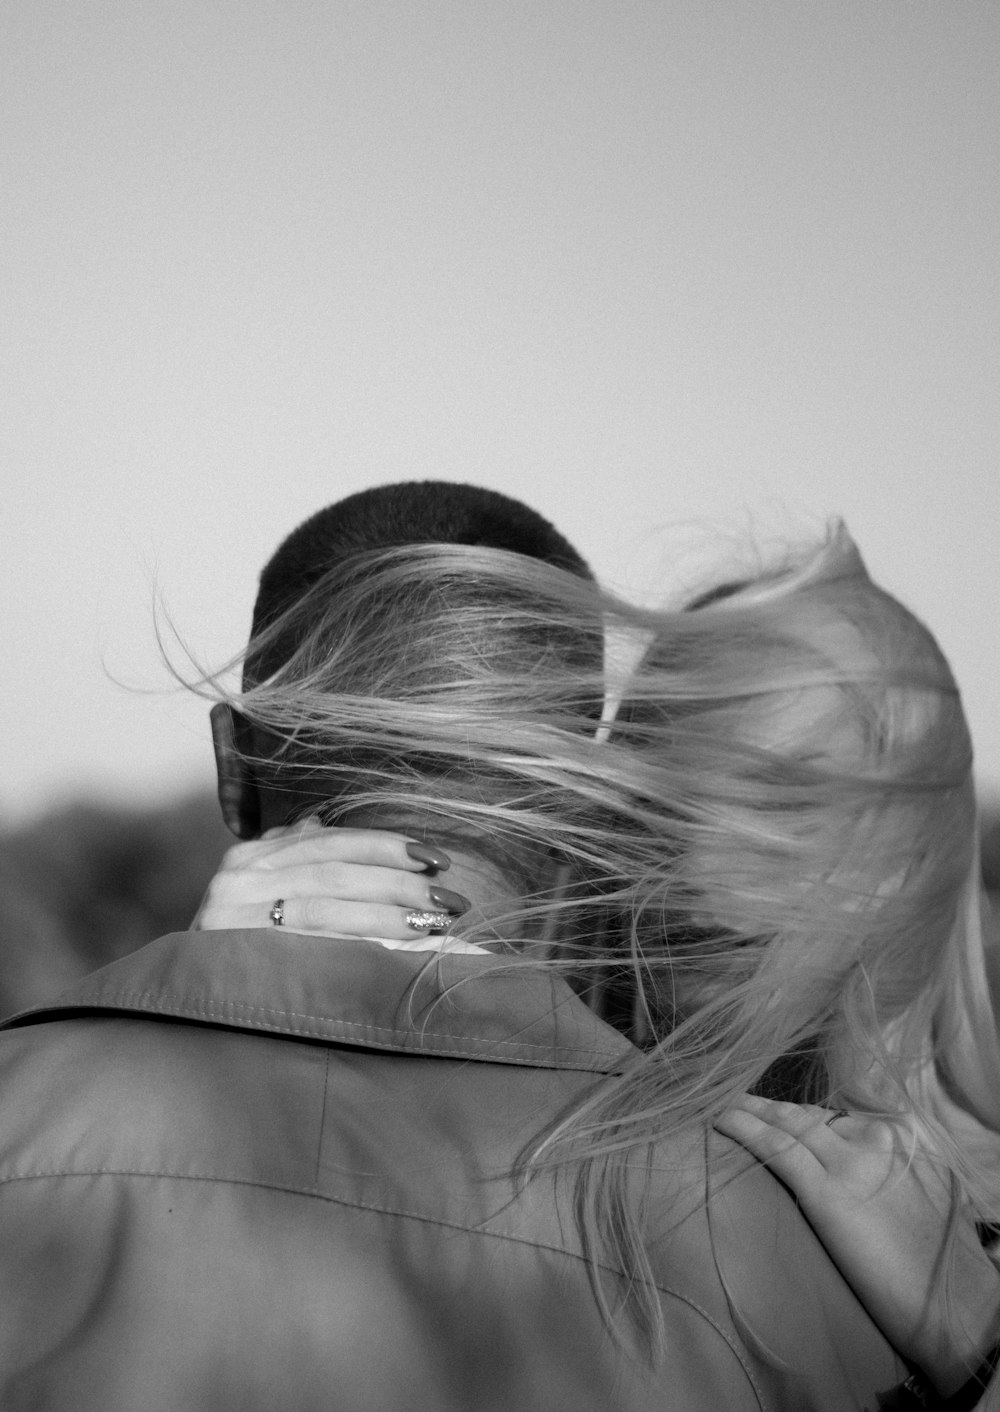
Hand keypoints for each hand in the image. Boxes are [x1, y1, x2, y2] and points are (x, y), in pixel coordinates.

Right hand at [192, 820, 470, 940]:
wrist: (182, 1006)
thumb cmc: (237, 948)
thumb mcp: (256, 891)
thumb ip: (288, 853)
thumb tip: (319, 820)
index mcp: (250, 858)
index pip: (330, 841)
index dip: (386, 846)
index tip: (435, 858)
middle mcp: (238, 880)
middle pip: (335, 871)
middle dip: (399, 882)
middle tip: (450, 897)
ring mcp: (234, 919)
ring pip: (328, 907)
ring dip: (390, 914)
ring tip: (436, 923)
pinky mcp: (240, 959)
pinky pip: (313, 949)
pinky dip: (360, 947)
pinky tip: (399, 952)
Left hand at [715, 1093, 999, 1398]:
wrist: (958, 1305)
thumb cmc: (943, 1260)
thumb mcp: (925, 1189)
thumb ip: (891, 1165)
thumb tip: (854, 1164)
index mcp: (902, 1133)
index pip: (834, 1114)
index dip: (797, 1113)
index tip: (771, 1110)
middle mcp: (876, 1135)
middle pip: (807, 1115)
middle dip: (769, 1108)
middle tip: (733, 1100)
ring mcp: (850, 1160)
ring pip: (785, 1124)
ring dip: (748, 1112)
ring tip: (719, 1104)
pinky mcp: (827, 1191)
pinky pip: (775, 1148)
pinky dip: (743, 1130)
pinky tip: (720, 1122)